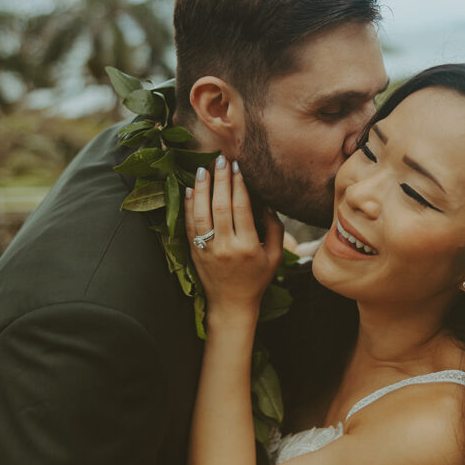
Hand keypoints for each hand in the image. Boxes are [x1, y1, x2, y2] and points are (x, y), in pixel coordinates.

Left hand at [185, 157, 283, 320]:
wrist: (232, 304)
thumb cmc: (257, 279)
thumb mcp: (274, 256)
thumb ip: (275, 229)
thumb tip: (265, 203)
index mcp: (248, 246)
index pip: (241, 208)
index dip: (239, 185)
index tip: (237, 168)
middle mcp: (226, 247)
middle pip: (220, 206)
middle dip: (220, 180)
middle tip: (220, 160)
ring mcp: (208, 250)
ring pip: (201, 213)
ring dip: (201, 189)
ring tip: (202, 170)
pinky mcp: (195, 252)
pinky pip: (189, 225)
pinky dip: (188, 206)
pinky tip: (189, 190)